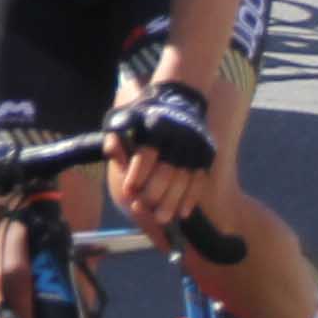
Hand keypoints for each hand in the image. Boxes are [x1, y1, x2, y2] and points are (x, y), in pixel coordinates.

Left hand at [103, 79, 218, 238]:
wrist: (179, 98)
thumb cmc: (146, 113)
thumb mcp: (126, 116)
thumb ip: (116, 134)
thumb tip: (112, 149)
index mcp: (156, 126)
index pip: (146, 154)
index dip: (136, 174)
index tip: (128, 192)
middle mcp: (178, 136)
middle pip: (166, 171)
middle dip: (153, 194)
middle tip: (142, 208)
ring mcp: (194, 147)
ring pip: (184, 179)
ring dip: (172, 202)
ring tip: (161, 218)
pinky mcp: (206, 154)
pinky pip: (201, 179)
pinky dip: (192, 198)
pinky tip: (182, 213)